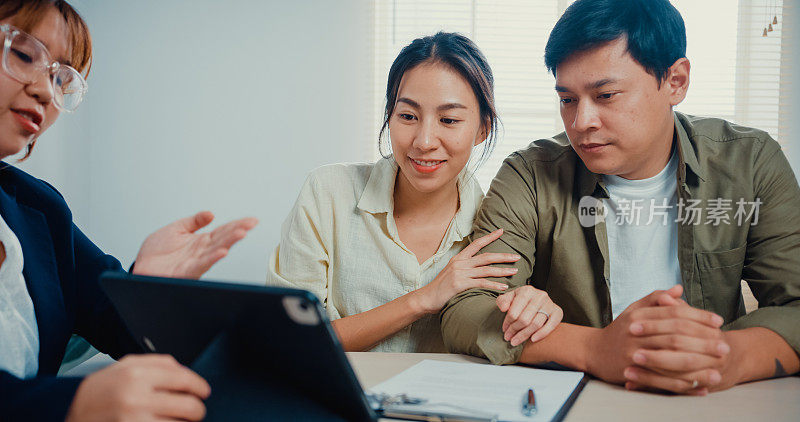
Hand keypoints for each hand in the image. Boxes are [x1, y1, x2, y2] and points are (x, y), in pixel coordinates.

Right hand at [66, 355, 210, 421]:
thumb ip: (158, 363)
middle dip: (197, 411)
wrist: (64, 412)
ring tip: (178, 420)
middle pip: (189, 407)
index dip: (200, 387)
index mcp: (136, 375)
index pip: (184, 379)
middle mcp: (136, 399)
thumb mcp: (124, 366)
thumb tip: (186, 371)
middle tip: (195, 412)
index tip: (204, 392)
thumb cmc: (99, 390)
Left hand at [132, 211, 257, 278]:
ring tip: (241, 233)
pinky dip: (213, 258)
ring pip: (216, 251)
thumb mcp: (175, 229)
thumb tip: (210, 213)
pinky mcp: (187, 272)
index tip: (251, 220)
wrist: (141, 268)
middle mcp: (201, 251)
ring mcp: (196, 262)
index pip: (223, 231)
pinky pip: (202, 265)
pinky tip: (222, 252)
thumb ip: (193, 221)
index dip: (237, 224)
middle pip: (223, 239)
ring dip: (230, 242)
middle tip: (250, 224)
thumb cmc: (155, 254)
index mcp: (200, 241)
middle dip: (238, 231)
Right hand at [412, 229, 518, 313]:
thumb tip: (477, 266)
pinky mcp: (461, 284)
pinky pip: (482, 283)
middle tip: (516, 256)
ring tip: (515, 271)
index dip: (490, 237)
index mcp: (458, 258)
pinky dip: (494, 285)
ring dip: (502, 270)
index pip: (476, 244)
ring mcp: (460, 273)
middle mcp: (460, 263)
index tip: (501, 231)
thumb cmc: (440, 287)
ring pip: (486, 269)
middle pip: (486, 256)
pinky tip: (504, 287)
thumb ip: (464, 267)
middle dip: (503, 256)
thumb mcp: (451, 272)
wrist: (427, 298)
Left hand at [496, 285, 562, 345]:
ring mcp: (549, 304)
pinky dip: (542, 334)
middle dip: (515, 331)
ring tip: (516, 341)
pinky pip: (551, 325)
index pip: (514, 311)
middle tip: (509, 338)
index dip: (507, 323)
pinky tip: (533, 339)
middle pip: (525, 319)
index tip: (504, 330)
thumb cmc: (521, 300)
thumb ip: (503, 301)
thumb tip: (503, 308)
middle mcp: (539, 296)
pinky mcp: (558, 312)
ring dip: (524, 335)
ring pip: (536, 324)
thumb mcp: (509, 297)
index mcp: (526, 291)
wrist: (537, 299)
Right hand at [586, 285, 726, 394]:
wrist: (594, 352)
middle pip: (676, 336)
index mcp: (639, 316)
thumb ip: (656, 299)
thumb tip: (678, 289)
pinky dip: (684, 385)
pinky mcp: (635, 374)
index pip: (674, 314)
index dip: (698, 316)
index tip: (718, 321)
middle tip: (725, 346)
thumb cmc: (619, 330)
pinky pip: (664, 381)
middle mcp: (637, 334)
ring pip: (672, 359)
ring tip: (719, 368)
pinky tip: (700, 387)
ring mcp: (635, 355)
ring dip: (698, 365)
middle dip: (703, 341)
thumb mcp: (634, 310)